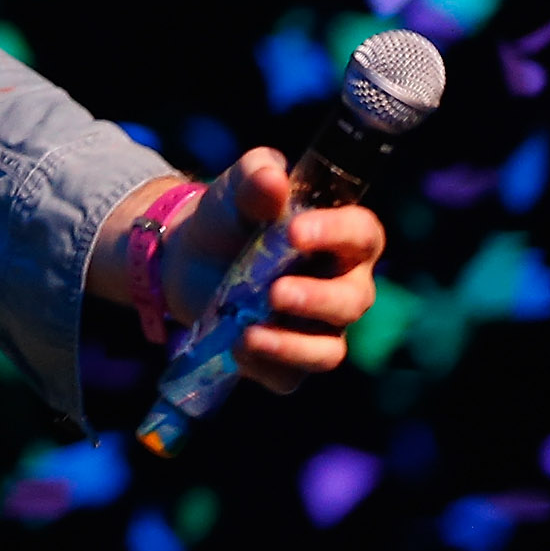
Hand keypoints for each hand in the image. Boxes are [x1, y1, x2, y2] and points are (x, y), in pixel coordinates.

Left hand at [157, 149, 385, 393]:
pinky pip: (289, 376)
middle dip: (318, 300)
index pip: (362, 235)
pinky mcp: (286, 358)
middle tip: (275, 292)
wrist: (186, 255)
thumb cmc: (230, 216)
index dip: (337, 234)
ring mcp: (317, 327)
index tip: (295, 232)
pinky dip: (265, 366)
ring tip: (249, 333)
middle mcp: (342, 286)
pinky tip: (235, 348)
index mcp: (341, 237)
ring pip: (328, 350)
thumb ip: (257, 174)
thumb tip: (273, 179)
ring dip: (292, 346)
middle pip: (354, 301)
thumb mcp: (237, 186)